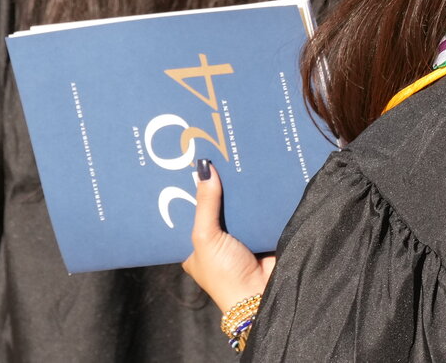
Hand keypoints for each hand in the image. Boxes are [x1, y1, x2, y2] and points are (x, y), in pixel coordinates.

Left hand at [182, 159, 275, 312]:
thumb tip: (204, 168)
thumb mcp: (206, 238)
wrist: (261, 294)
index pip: (187, 213)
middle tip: (210, 151)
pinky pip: (256, 208)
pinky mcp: (260, 232)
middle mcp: (215, 240)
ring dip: (236, 187)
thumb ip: (205, 204)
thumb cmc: (224, 275)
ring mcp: (239, 236)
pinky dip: (257, 194)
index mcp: (195, 247)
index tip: (184, 164)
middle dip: (213, 184)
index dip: (185, 191)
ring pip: (235, 205)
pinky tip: (254, 171)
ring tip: (231, 154)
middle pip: (212, 205)